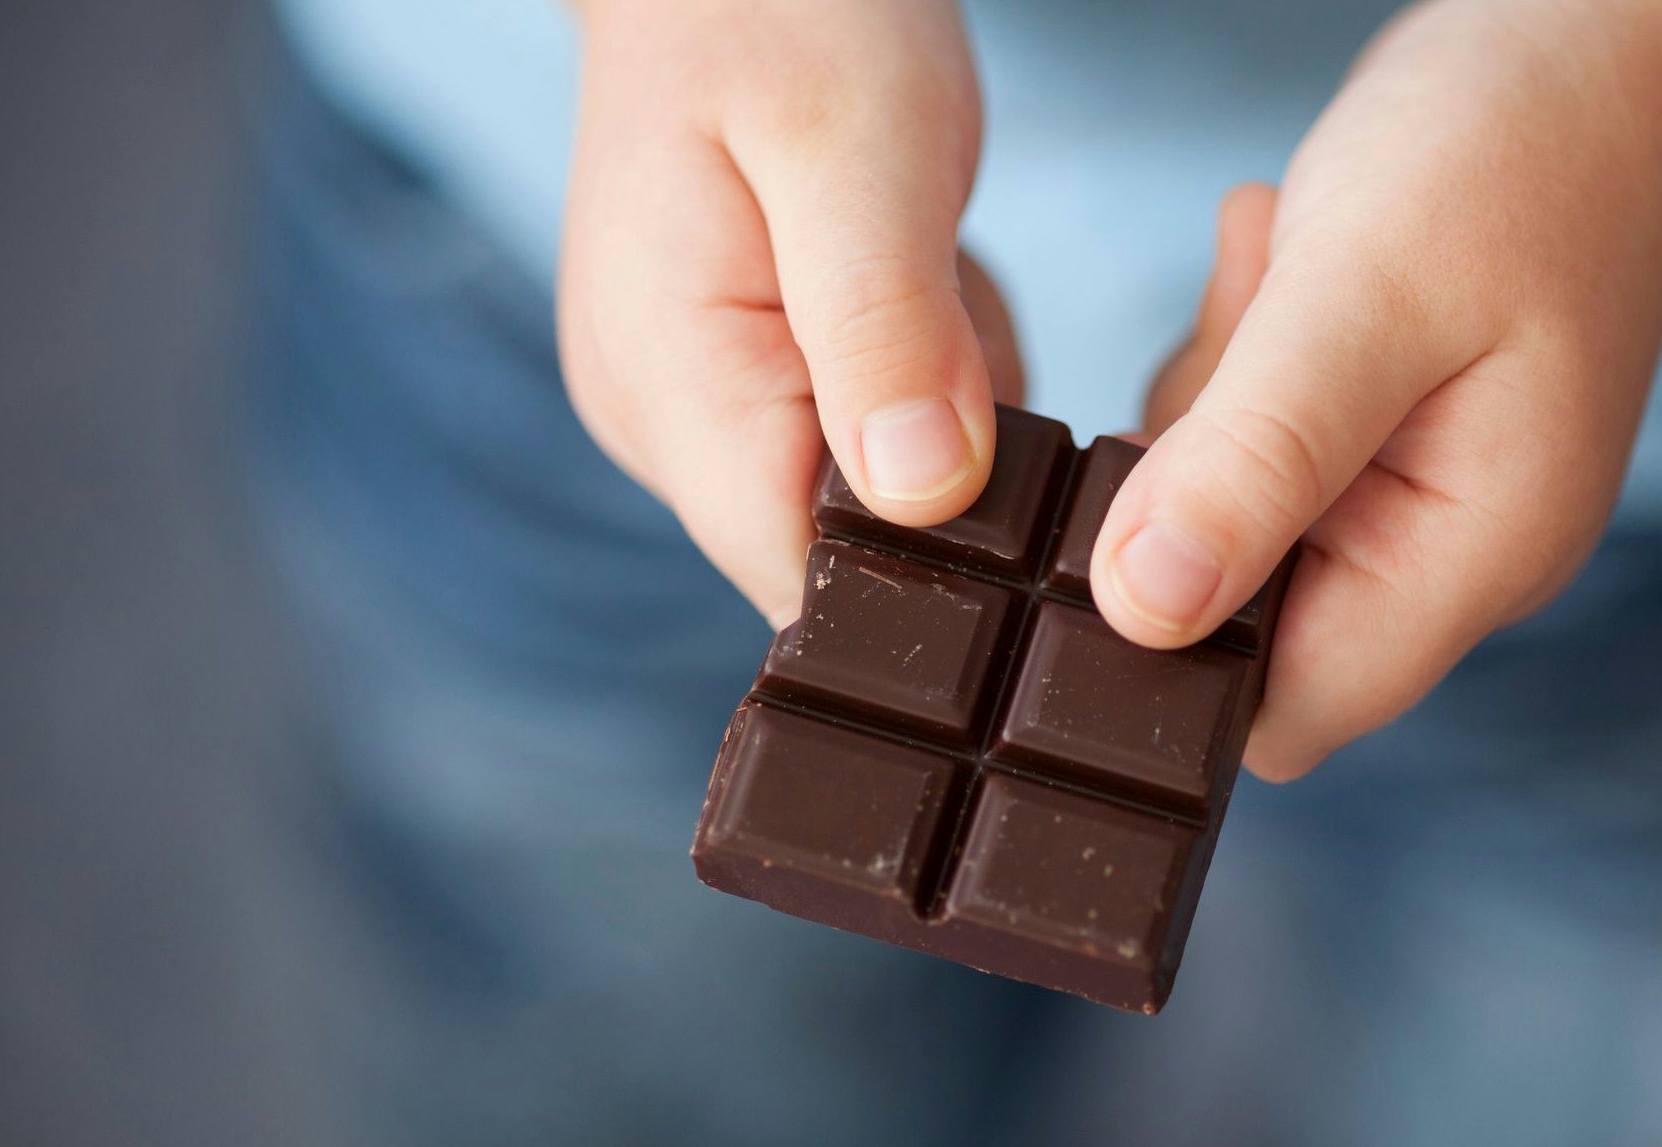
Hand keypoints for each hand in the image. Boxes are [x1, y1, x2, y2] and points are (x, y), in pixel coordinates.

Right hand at [556, 0, 1017, 627]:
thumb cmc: (786, 15)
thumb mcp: (861, 152)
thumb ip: (887, 327)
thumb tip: (922, 495)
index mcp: (669, 387)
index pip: (803, 576)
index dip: (926, 557)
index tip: (1000, 453)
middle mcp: (660, 427)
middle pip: (846, 545)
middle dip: (946, 461)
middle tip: (947, 295)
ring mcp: (691, 411)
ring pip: (873, 494)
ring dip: (941, 400)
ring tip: (920, 262)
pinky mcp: (735, 386)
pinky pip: (865, 436)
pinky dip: (920, 371)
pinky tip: (907, 276)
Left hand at [1099, 0, 1661, 779]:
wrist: (1605, 47)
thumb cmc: (1510, 152)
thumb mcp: (1362, 300)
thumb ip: (1254, 462)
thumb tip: (1140, 612)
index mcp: (1472, 558)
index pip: (1284, 710)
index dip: (1175, 647)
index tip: (1137, 499)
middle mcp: (1450, 556)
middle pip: (1241, 615)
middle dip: (1195, 484)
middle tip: (1247, 334)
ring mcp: (1416, 499)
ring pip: (1230, 520)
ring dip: (1214, 404)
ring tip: (1279, 273)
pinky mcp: (1383, 441)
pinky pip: (1254, 445)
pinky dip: (1239, 363)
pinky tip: (1283, 263)